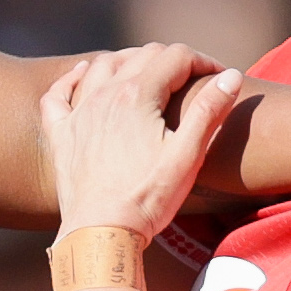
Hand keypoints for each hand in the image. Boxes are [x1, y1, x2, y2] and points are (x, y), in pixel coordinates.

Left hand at [39, 45, 246, 242]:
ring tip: (147, 71)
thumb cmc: (147, 198)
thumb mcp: (188, 156)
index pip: (177, 57)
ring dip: (128, 61)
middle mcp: (105, 95)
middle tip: (191, 79)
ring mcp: (79, 113)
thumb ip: (209, 111)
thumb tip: (232, 75)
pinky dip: (72, 79)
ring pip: (102, 66)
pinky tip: (83, 74)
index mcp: (138, 95)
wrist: (101, 234)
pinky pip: (58, 94)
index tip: (219, 78)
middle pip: (142, 56)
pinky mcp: (61, 135)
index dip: (204, 62)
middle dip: (172, 60)